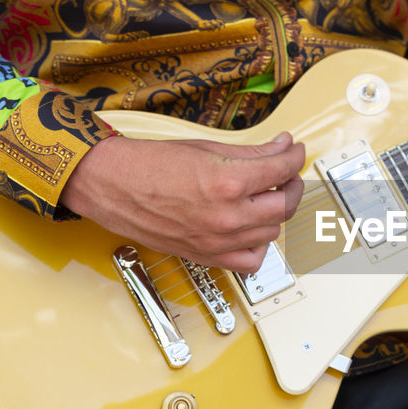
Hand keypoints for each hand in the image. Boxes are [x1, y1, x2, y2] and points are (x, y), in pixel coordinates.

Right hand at [61, 132, 305, 273]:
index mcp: (228, 182)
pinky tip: (253, 229)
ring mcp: (218, 240)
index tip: (294, 151)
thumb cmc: (150, 164)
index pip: (282, 169)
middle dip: (292, 184)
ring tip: (267, 196)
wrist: (113, 185)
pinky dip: (259, 246)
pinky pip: (250, 261)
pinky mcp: (206, 256)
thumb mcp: (207, 148)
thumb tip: (282, 147)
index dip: (295, 156)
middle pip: (285, 204)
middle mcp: (227, 216)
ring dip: (275, 212)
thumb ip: (252, 151)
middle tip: (286, 173)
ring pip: (272, 232)